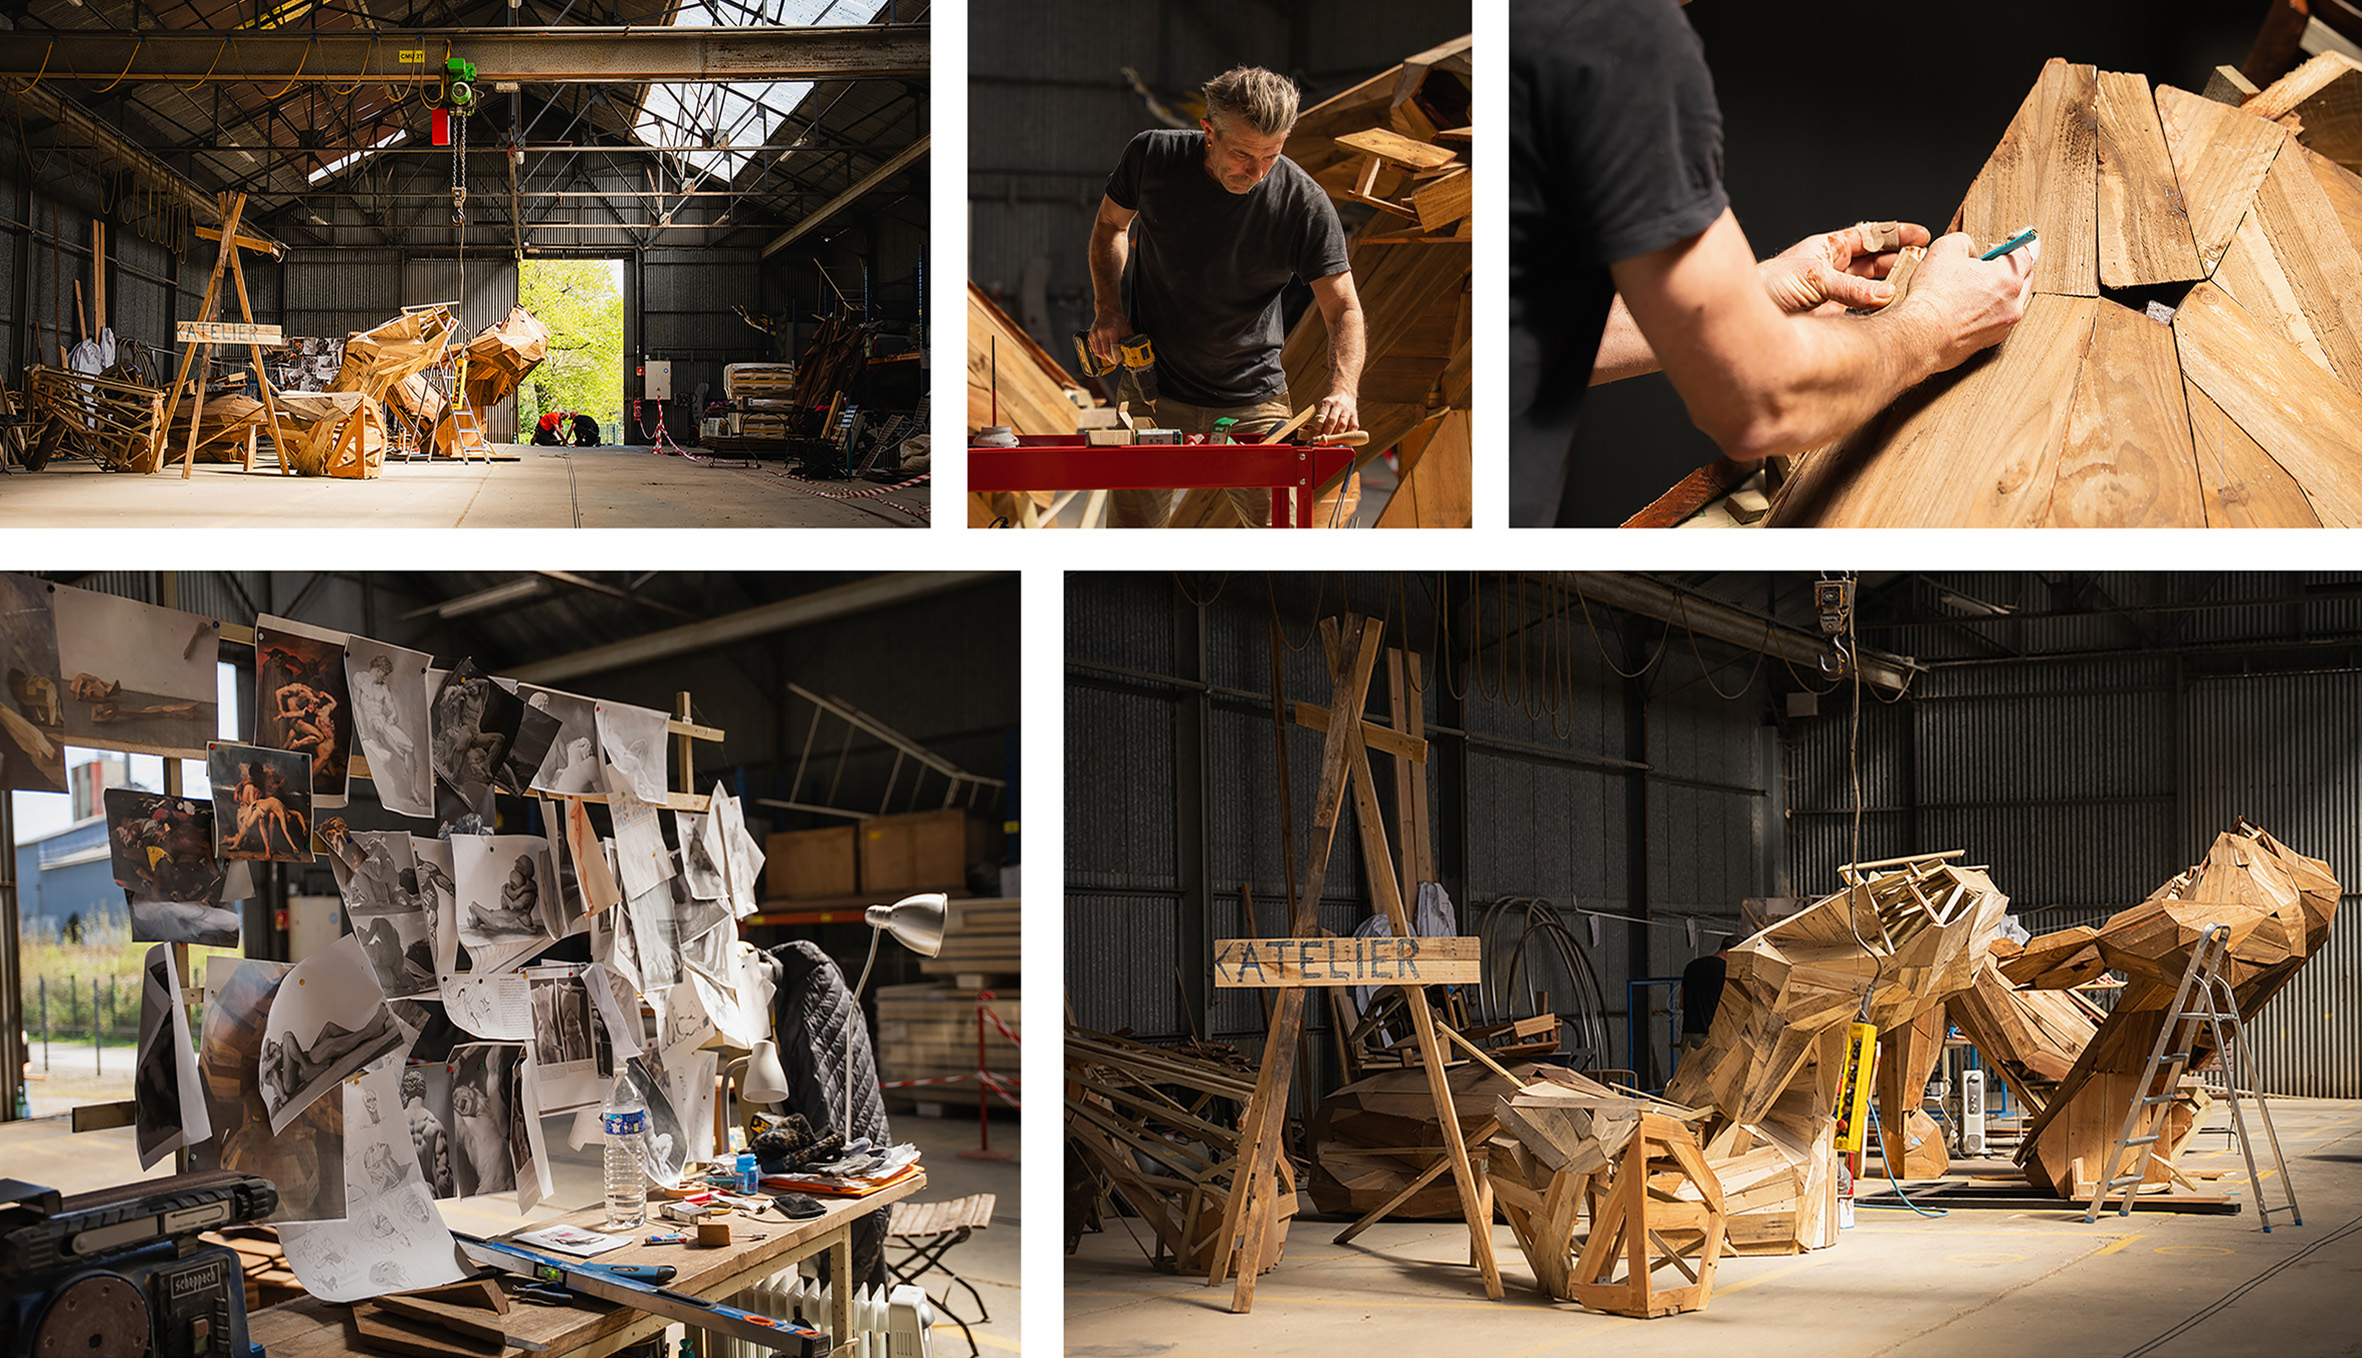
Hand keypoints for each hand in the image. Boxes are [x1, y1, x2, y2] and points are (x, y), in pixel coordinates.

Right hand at [1087, 312, 1125, 368]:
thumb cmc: (1117, 320)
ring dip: (1104, 357)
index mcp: (1112, 331)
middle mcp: (1102, 333)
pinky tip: (1104, 351)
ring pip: (1098, 353)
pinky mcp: (1090, 336)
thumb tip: (1130, 352)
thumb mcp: (1126, 330)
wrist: (1107, 312)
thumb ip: (1127, 341)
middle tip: (1115, 360)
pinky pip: (1094, 349)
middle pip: (1105, 353)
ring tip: (1110, 356)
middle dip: (1110, 359)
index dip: (1116, 358)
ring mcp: (1095, 334)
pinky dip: (1099, 352)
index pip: (1112, 351)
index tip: (1119, 359)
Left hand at [1309, 391, 1359, 437]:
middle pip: (1332, 421)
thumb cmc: (1331, 404)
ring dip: (1336, 436)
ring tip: (1331, 444)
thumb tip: (1315, 434)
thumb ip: (1320, 419)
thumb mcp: (1323, 406)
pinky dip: (1348, 435)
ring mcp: (1347, 410)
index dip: (1318, 428)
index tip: (1315, 437)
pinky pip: (1353, 427)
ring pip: (1342, 425)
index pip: (1322, 416)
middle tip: (1323, 442)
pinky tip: (1343, 441)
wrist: (1345, 393)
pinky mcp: (1355, 415)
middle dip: (1327, 433)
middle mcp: (1338, 405)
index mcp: (1327, 403)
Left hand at [1758, 221, 1932, 313]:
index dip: (1896, 235)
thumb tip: (1885, 294)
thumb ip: (1849, 287)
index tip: (1923, 236)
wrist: (1742, 320)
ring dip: (1894, 291)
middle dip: (1902, 263)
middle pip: (1876, 262)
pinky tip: (1895, 316)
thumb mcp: (1812, 279)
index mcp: (1828, 249)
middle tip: (1928, 268)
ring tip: (1918, 292)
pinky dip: (1879, 315)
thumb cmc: (1767, 288)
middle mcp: (1834, 270)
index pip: (1870, 236)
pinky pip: (1863, 314)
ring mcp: (1834, 295)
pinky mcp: (1832, 319)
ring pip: (1873, 289)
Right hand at [1896, 230, 2038, 372]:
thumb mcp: (1946, 247)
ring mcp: (2002, 326)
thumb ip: (1967, 241)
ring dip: (1997, 291)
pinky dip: (1986, 311)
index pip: (2027, 253)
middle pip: (2023, 278)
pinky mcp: (1988, 342)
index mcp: (2009, 278)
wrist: (1919, 337)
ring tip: (1970, 289)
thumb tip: (1970, 251)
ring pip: (2010, 301)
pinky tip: (1964, 309)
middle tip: (1983, 266)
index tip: (2005, 242)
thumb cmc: (1933, 297)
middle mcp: (2012, 304)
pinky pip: (1995, 320)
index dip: (2014, 243)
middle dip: (2007, 268)